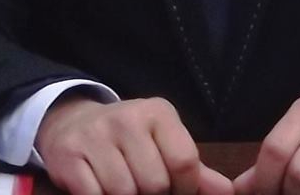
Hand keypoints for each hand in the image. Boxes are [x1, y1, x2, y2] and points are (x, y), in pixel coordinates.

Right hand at [36, 95, 233, 194]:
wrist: (74, 124)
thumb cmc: (129, 141)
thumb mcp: (163, 144)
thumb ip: (195, 170)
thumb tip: (229, 193)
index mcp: (158, 113)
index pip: (185, 161)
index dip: (184, 189)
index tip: (175, 191)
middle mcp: (128, 118)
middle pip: (155, 183)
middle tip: (143, 189)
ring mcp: (97, 135)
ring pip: (124, 192)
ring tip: (123, 187)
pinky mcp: (70, 154)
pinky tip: (99, 188)